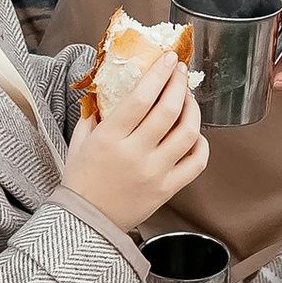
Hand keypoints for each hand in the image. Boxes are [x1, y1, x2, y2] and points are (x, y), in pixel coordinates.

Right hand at [63, 46, 208, 228]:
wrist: (87, 222)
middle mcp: (136, 154)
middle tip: (179, 72)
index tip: (167, 59)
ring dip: (193, 110)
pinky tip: (194, 135)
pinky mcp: (168, 189)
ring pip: (188, 133)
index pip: (141, 98)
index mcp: (110, 139)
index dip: (159, 74)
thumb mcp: (80, 141)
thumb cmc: (82, 181)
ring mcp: (155, 173)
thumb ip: (95, 113)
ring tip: (187, 100)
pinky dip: (201, 144)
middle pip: (169, 110)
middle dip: (178, 84)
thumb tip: (110, 87)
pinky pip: (197, 163)